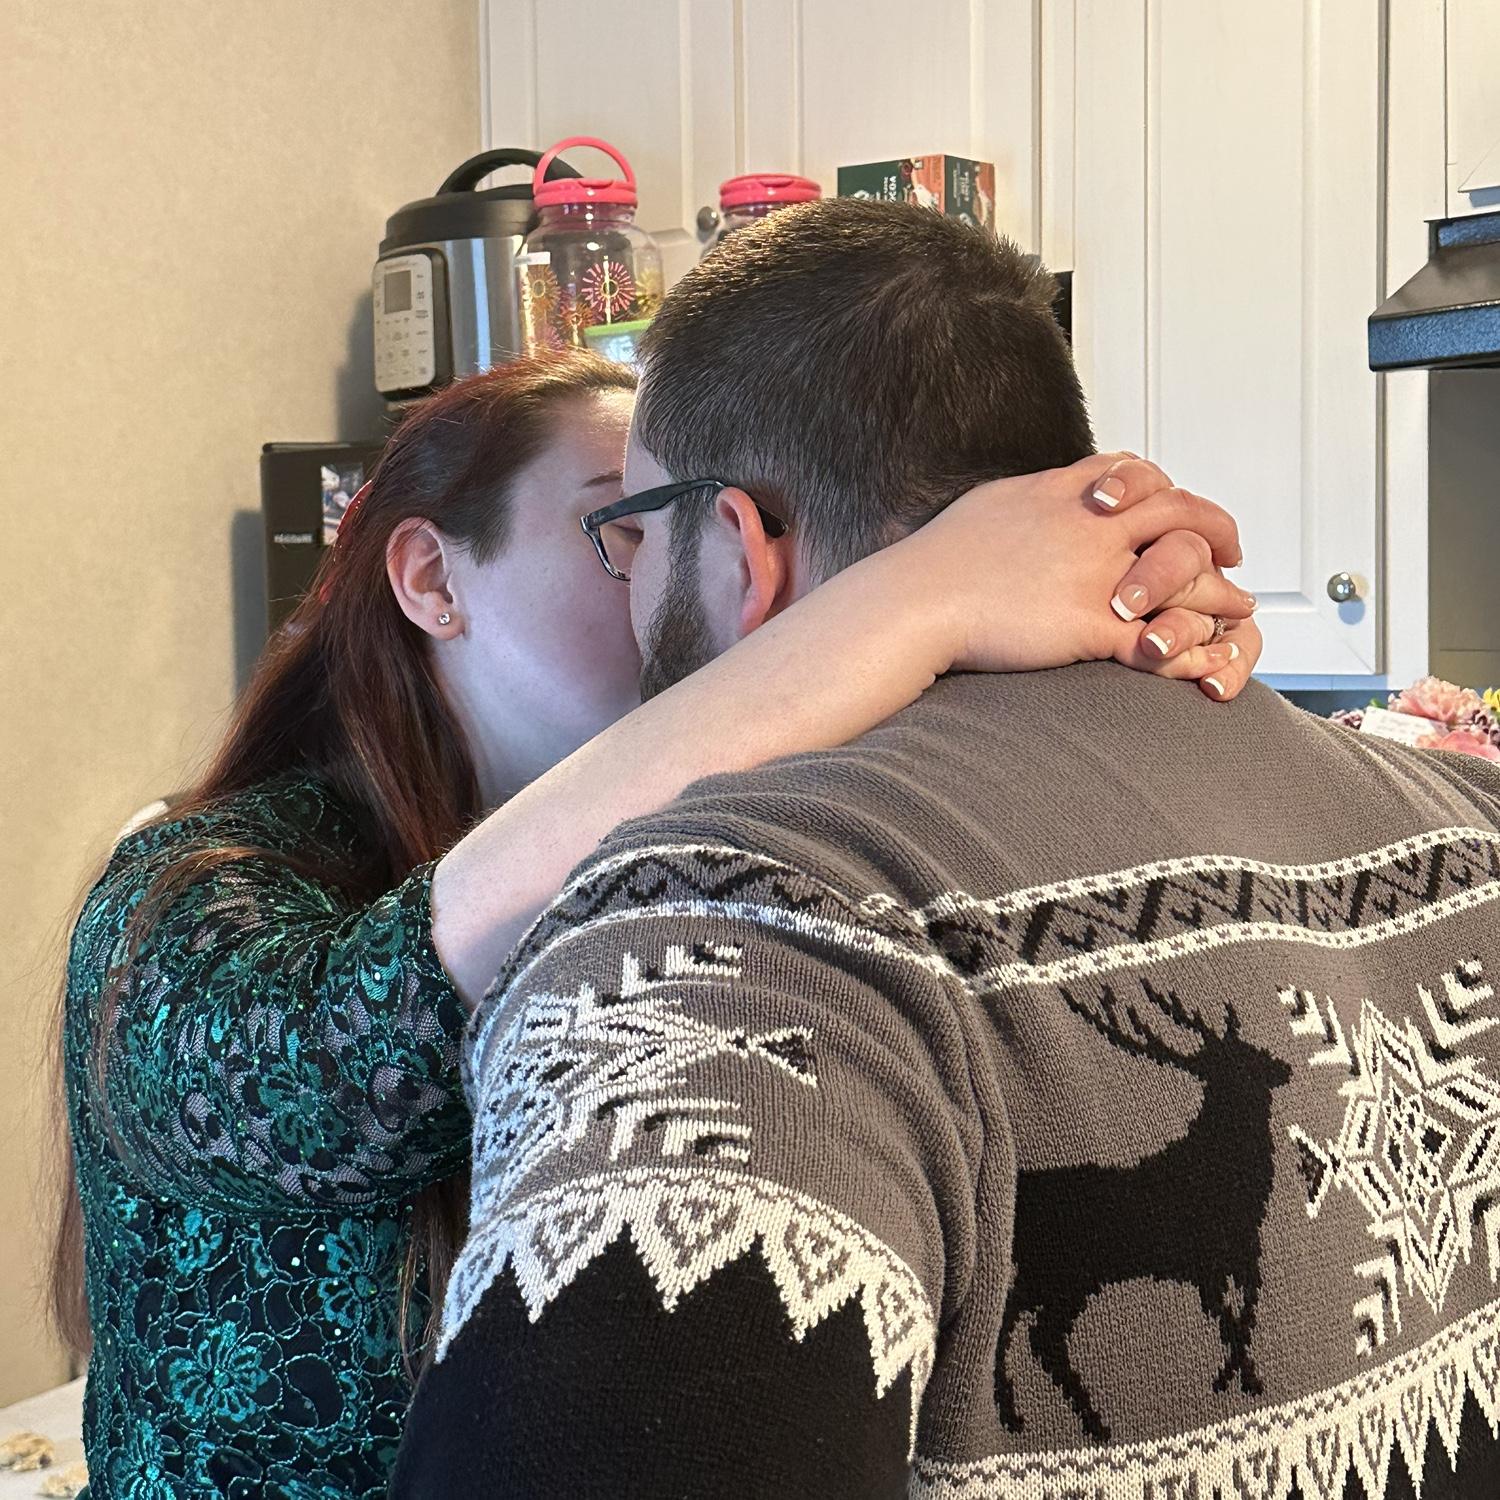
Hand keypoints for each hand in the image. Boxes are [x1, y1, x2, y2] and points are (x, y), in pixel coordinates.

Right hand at [903, 452, 1258, 698]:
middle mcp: (1090, 524)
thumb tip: (1036, 497)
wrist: (914, 601)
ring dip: (1218, 590)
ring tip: (1237, 606)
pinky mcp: (1090, 625)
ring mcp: (1095, 574)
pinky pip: (1160, 637)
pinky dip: (1191, 651)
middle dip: (1216, 530)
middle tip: (1231, 550)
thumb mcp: (990, 505)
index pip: (1138, 472)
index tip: (1181, 505)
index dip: (1169, 489)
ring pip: (1184, 569)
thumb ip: (1027, 499)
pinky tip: (1205, 662)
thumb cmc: (935, 562)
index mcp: (1064, 492)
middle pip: (1179, 510)